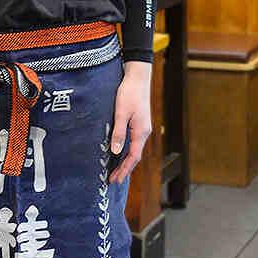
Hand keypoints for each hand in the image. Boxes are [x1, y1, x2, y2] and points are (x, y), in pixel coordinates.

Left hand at [109, 60, 151, 183]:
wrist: (138, 77)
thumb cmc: (129, 93)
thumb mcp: (121, 113)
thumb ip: (118, 132)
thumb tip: (115, 152)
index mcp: (141, 132)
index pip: (133, 157)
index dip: (124, 169)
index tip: (116, 179)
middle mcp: (144, 132)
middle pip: (135, 156)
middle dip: (125, 169)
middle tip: (114, 180)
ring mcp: (142, 128)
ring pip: (135, 150)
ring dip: (126, 161)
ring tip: (116, 171)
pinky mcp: (139, 123)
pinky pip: (134, 142)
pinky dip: (127, 152)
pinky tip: (120, 153)